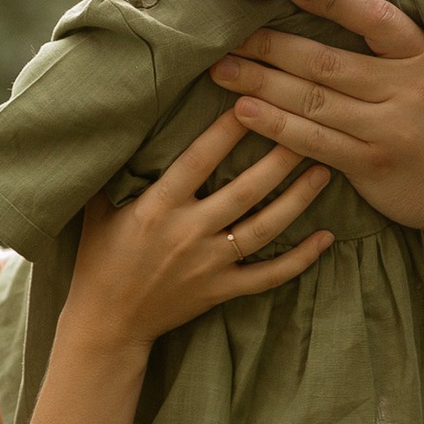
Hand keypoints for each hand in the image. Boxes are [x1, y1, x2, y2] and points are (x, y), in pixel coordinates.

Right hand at [60, 111, 332, 355]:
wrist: (108, 323)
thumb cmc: (101, 257)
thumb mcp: (97, 207)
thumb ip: (115, 168)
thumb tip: (122, 121)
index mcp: (157, 207)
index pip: (199, 160)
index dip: (227, 130)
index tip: (252, 100)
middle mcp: (187, 233)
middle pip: (245, 190)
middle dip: (279, 159)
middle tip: (307, 130)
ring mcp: (209, 265)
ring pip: (264, 229)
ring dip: (297, 200)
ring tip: (324, 171)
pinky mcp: (221, 291)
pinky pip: (268, 275)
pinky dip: (300, 259)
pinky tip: (326, 238)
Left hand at [210, 0, 423, 241]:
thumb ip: (399, 46)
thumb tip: (338, 4)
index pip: (375, 19)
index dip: (332, 1)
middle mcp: (406, 89)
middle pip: (326, 61)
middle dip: (271, 45)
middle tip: (227, 31)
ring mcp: (387, 129)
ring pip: (313, 101)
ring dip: (261, 83)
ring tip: (221, 68)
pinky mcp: (371, 165)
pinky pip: (314, 142)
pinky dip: (275, 126)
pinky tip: (243, 112)